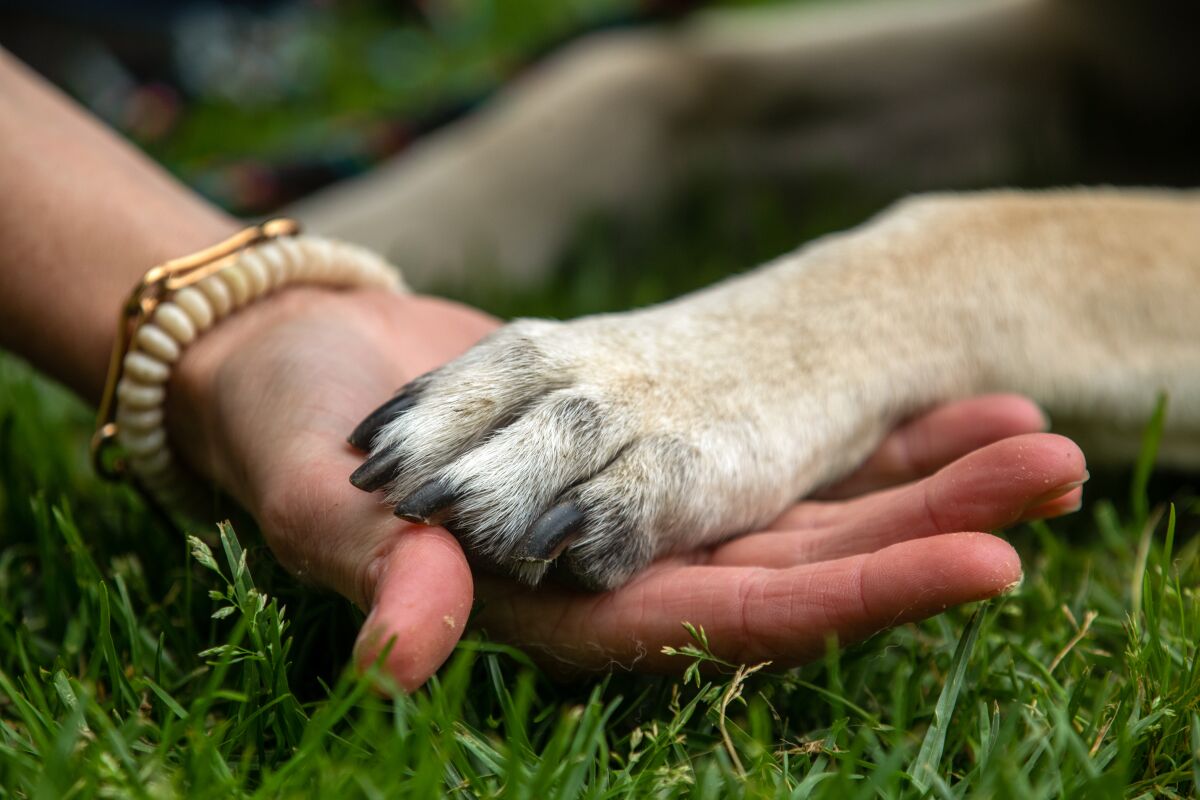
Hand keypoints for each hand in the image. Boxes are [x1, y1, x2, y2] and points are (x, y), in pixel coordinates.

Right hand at [173, 291, 1083, 686]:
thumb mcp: (325, 507)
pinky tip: (937, 404)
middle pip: (811, 568)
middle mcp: (633, 576)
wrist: (306, 372)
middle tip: (1059, 465)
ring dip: (921, 477)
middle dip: (935, 524)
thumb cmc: (295, 442)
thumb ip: (380, 571)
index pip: (739, 616)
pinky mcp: (658, 450)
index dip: (861, 595)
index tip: (986, 561)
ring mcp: (654, 514)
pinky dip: (854, 433)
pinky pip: (772, 449)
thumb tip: (399, 649)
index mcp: (571, 606)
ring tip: (1035, 434)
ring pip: (811, 511)